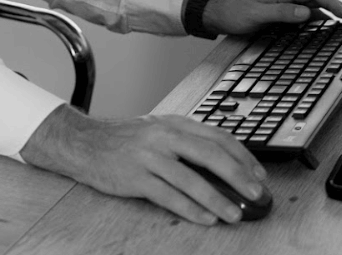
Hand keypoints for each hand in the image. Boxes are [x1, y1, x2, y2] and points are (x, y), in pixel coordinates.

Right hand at [20, 105, 266, 224]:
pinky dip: (190, 209)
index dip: (242, 156)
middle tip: (256, 194)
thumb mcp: (155, 130)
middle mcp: (162, 136)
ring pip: (190, 179)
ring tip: (234, 214)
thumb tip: (224, 164)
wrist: (83, 142)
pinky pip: (168, 196)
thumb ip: (185, 141)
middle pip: (209, 154)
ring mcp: (147, 156)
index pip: (215, 135)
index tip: (258, 174)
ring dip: (217, 199)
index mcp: (171, 122)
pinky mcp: (134, 177)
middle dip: (237, 175)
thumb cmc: (122, 139)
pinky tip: (205, 218)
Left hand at [202, 0, 341, 36]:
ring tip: (340, 26)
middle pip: (315, 0)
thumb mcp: (256, 13)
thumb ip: (281, 12)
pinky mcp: (275, 14)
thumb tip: (306, 13)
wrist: (214, 12)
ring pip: (309, 8)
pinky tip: (318, 29)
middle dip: (335, 8)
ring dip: (325, 15)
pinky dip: (312, 21)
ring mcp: (280, 5)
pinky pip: (299, 16)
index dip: (333, 2)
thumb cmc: (232, 11)